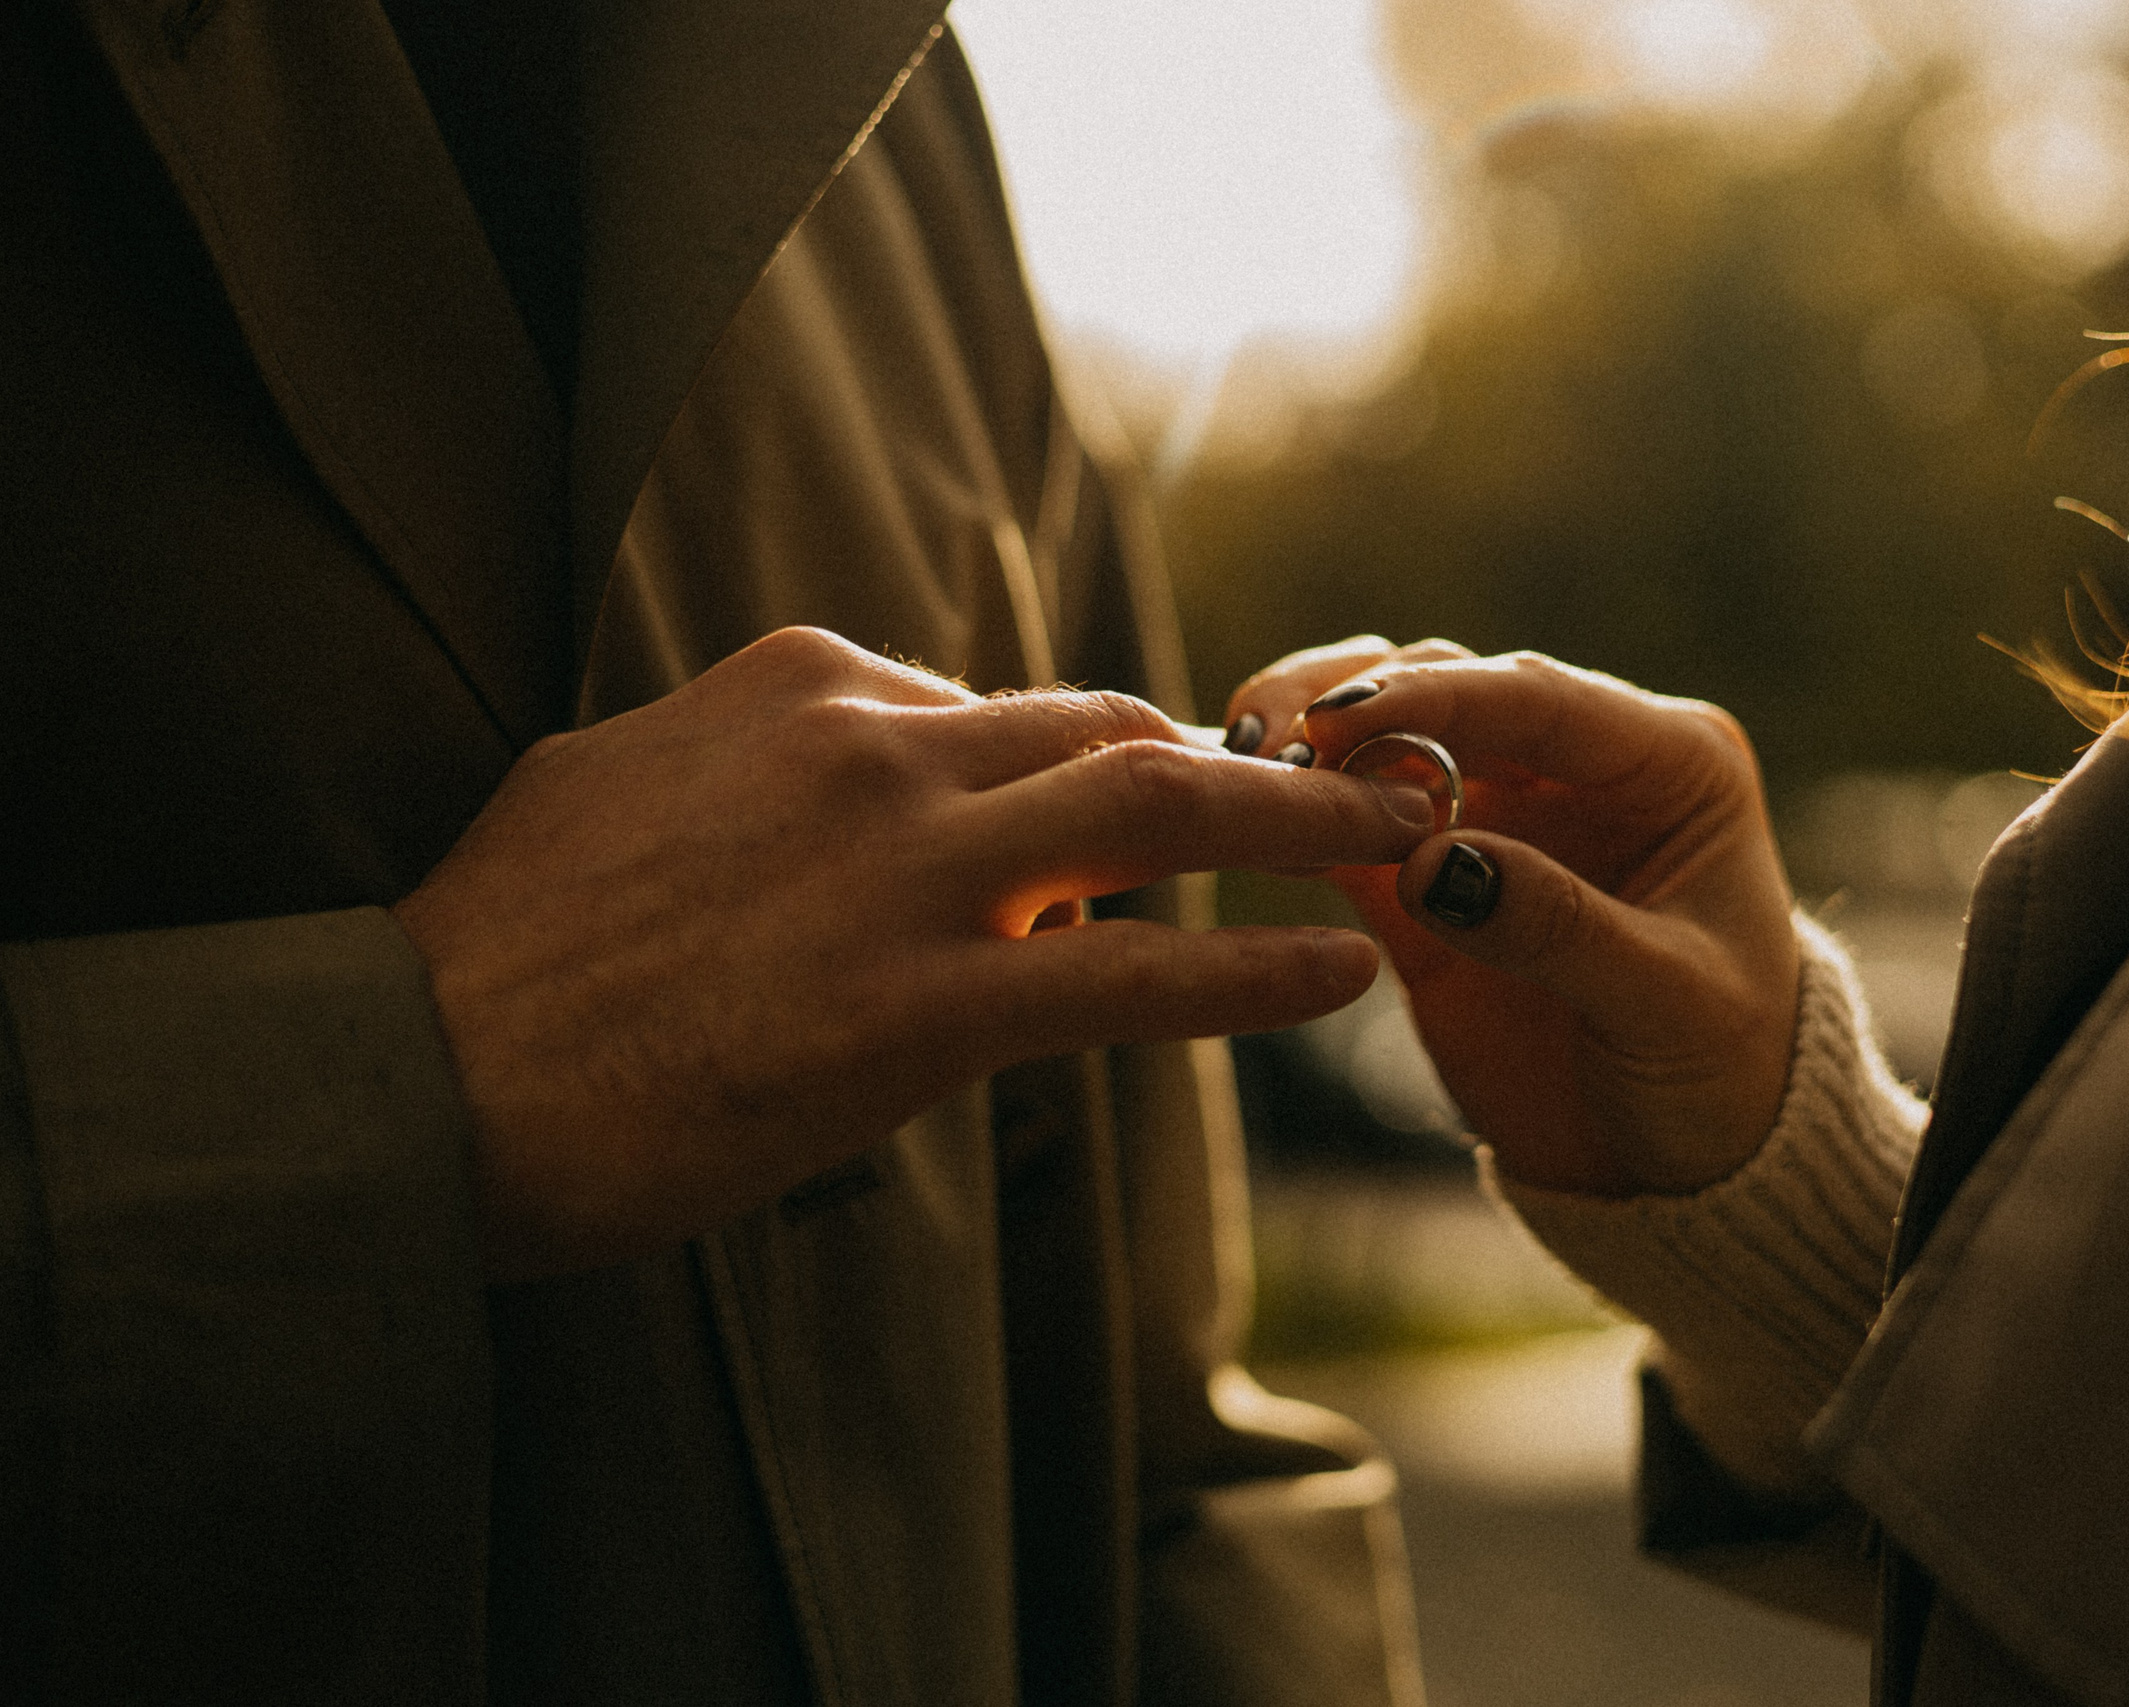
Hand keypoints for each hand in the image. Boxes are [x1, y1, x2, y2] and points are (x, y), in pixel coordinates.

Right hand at [397, 627, 1437, 1278]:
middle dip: (1242, 757)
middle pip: (1110, 730)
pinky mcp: (917, 1006)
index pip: (997, 708)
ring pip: (1155, 816)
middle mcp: (872, 746)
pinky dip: (1252, 975)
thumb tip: (812, 785)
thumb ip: (750, 766)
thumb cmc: (498, 952)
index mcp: (801, 684)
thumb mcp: (621, 786)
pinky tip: (1338, 974)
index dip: (1093, 763)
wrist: (412, 1074)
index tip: (1159, 802)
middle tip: (1343, 779)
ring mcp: (904, 870)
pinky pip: (1130, 977)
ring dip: (1299, 824)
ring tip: (1400, 835)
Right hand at [1225, 639, 1799, 1196]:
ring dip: (1317, 738)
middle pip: (1456, 691)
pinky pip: (1351, 822)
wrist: (1683, 1170)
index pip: (1542, 698)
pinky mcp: (1430, 879)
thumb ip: (1557, 927)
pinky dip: (1299, 811)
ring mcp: (1501, 816)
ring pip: (1392, 736)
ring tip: (1247, 763)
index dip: (1439, 697)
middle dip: (1360, 701)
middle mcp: (1581, 766)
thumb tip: (1430, 862)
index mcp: (1669, 764)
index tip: (1340, 717)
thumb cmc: (1719, 1076)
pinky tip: (1244, 816)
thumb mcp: (1665, 1004)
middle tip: (1274, 739)